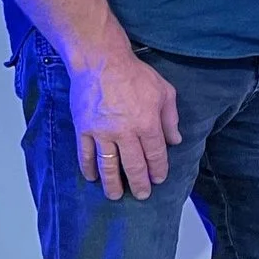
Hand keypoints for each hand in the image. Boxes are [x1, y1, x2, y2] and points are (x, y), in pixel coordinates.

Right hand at [70, 46, 181, 199]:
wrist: (101, 63)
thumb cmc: (135, 75)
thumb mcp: (164, 92)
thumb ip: (170, 119)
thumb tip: (175, 140)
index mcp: (147, 125)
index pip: (155, 155)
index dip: (157, 170)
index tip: (158, 180)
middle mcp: (125, 133)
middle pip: (133, 165)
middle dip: (138, 184)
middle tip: (141, 195)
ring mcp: (101, 133)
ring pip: (108, 165)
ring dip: (112, 184)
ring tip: (115, 195)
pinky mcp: (83, 130)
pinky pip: (85, 155)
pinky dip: (89, 168)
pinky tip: (93, 177)